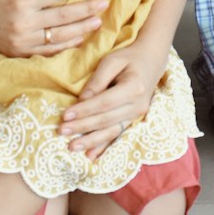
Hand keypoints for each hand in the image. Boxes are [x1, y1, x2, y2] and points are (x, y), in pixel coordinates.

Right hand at [0, 0, 104, 56]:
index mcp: (20, 1)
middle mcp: (24, 22)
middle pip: (63, 16)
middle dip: (87, 8)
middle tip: (105, 2)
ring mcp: (23, 40)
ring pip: (60, 36)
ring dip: (82, 28)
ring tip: (99, 21)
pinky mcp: (21, 52)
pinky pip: (49, 50)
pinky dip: (67, 45)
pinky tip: (80, 38)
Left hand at [58, 39, 164, 157]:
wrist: (151, 61)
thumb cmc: (129, 58)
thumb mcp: (112, 61)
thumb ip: (97, 80)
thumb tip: (81, 100)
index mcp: (134, 87)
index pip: (105, 102)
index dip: (85, 110)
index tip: (66, 115)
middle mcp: (138, 105)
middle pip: (106, 119)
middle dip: (82, 127)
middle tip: (61, 131)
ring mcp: (138, 115)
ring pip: (111, 131)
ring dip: (91, 141)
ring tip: (72, 147)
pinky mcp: (134, 120)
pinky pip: (117, 135)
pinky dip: (104, 146)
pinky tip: (91, 156)